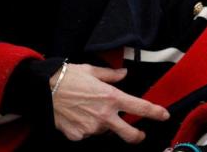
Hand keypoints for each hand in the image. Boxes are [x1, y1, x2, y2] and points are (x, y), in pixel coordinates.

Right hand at [51, 64, 169, 143]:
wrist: (42, 88)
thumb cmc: (67, 77)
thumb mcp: (93, 70)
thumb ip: (111, 75)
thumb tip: (123, 74)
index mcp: (111, 97)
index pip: (140, 107)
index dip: (155, 112)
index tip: (164, 115)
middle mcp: (104, 115)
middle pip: (129, 133)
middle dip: (137, 136)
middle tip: (138, 134)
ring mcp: (90, 128)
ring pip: (103, 130)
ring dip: (102, 125)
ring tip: (88, 110)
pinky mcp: (77, 135)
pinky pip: (86, 134)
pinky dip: (85, 128)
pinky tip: (77, 116)